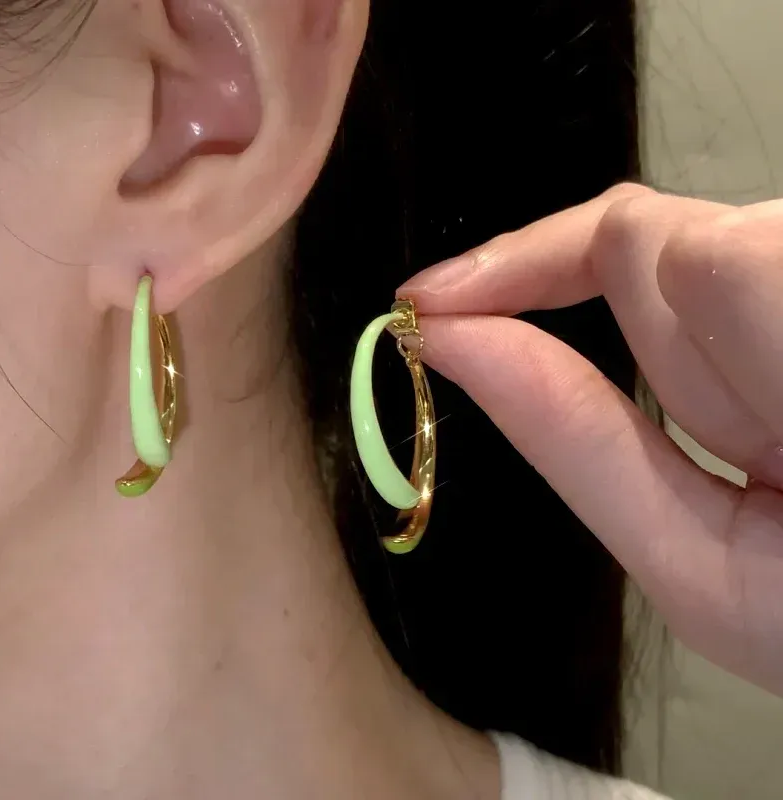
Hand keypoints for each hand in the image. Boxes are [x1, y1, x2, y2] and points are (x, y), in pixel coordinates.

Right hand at [398, 183, 782, 696]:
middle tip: (482, 343)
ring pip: (695, 252)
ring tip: (712, 432)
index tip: (427, 307)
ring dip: (654, 332)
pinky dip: (684, 327)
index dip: (521, 260)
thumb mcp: (703, 576)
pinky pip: (727, 273)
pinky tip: (736, 405)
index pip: (650, 250)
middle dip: (564, 294)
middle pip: (660, 241)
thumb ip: (580, 445)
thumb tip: (457, 344)